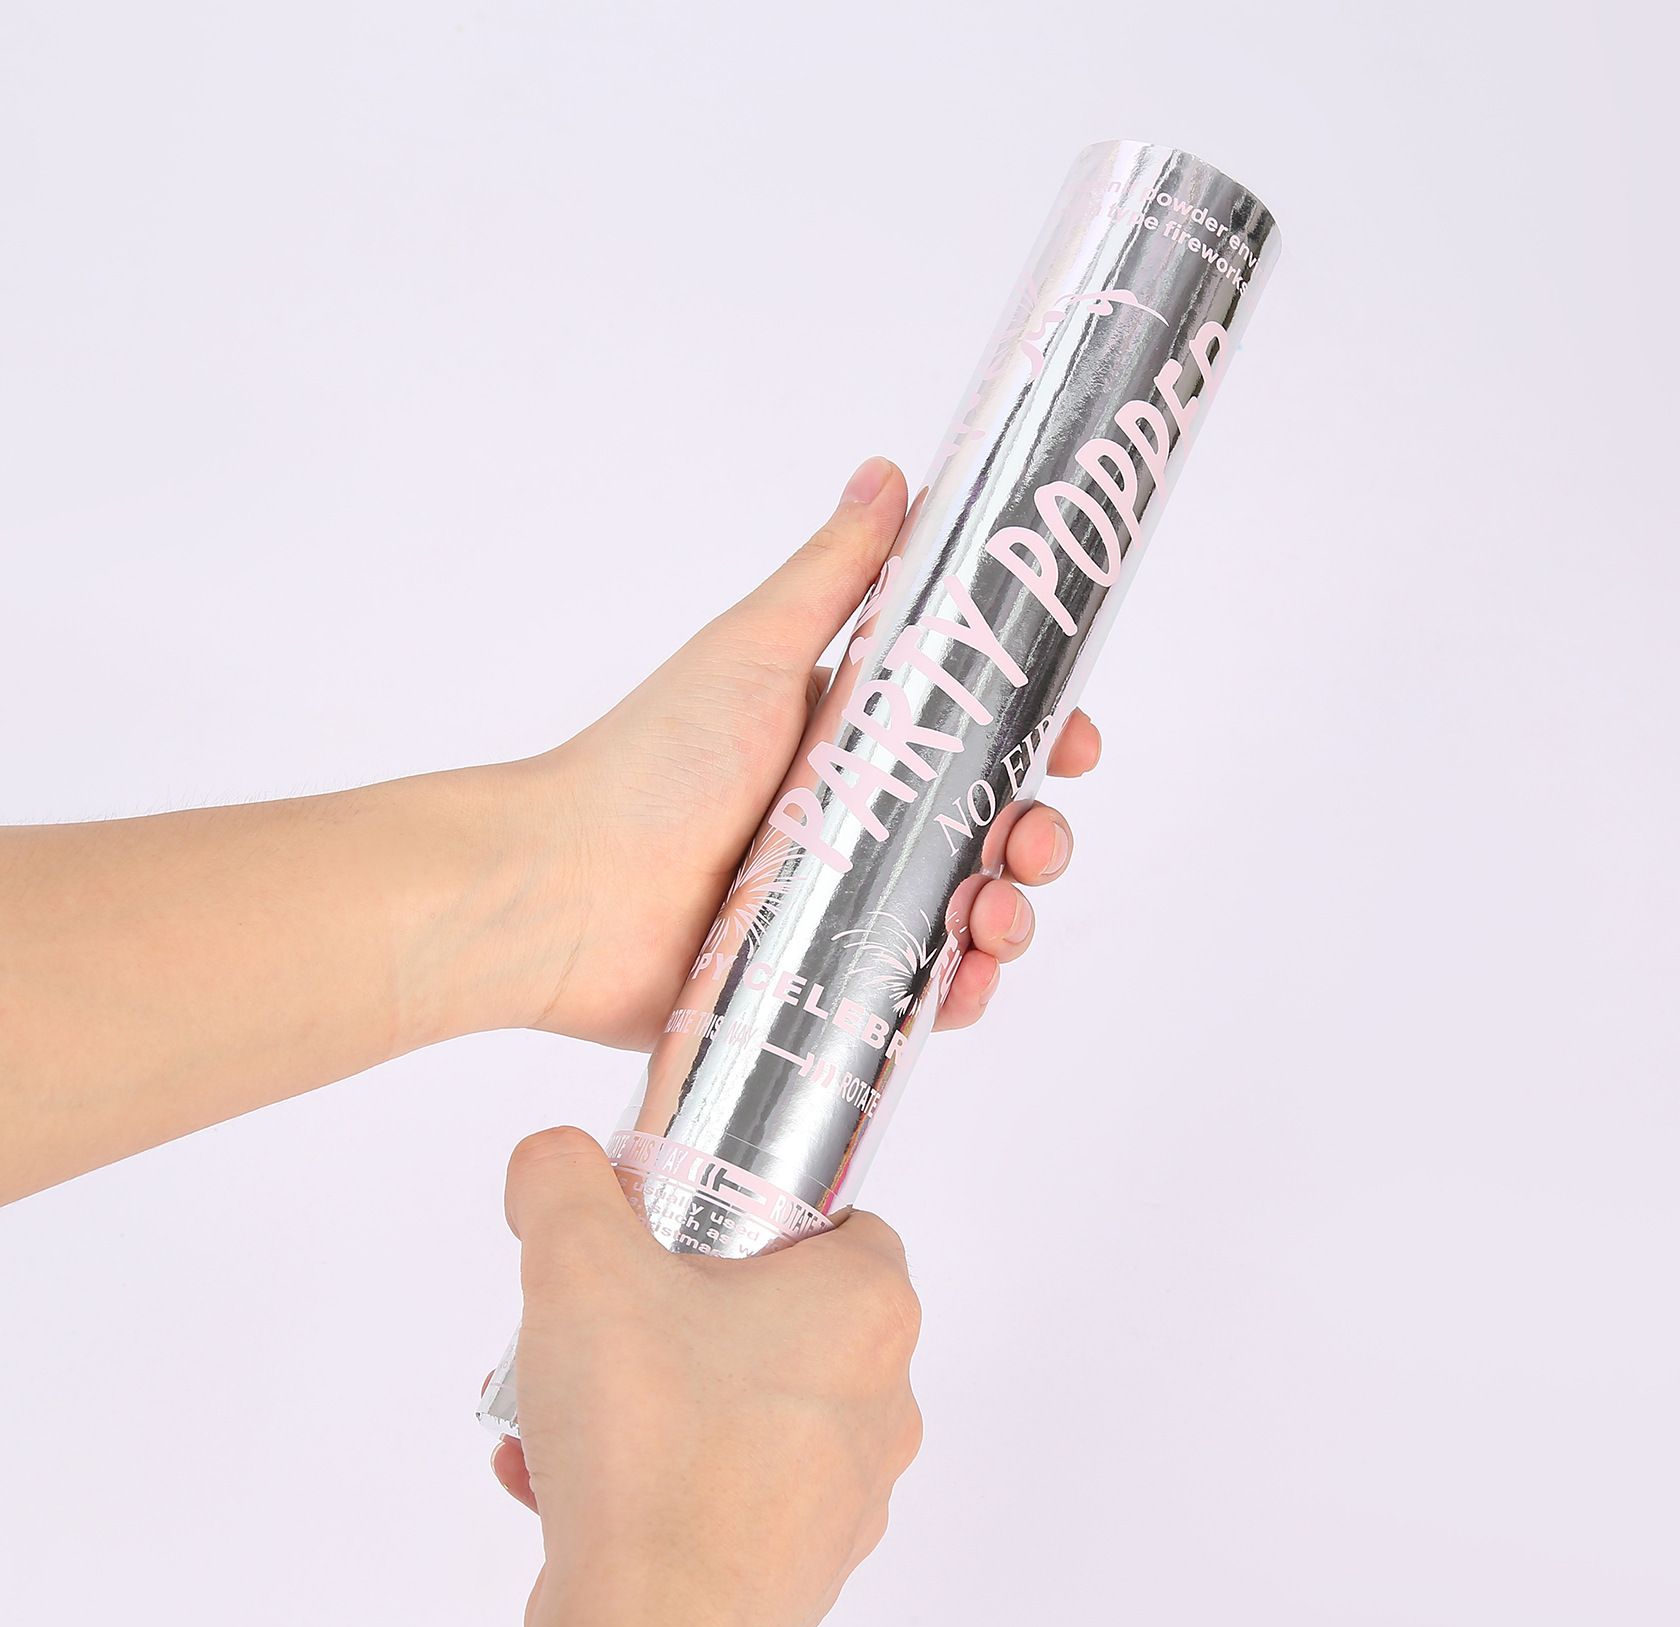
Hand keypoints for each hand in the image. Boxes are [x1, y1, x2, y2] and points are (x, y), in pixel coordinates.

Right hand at [491, 1127, 922, 1626]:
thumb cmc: (649, 1443)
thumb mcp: (580, 1260)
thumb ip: (560, 1178)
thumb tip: (552, 1160)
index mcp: (868, 1310)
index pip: (844, 1224)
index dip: (762, 1212)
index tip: (688, 1223)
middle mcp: (881, 1404)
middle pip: (782, 1318)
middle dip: (687, 1310)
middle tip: (615, 1313)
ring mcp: (846, 1496)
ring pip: (744, 1408)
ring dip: (657, 1396)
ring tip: (572, 1401)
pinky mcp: (798, 1566)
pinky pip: (723, 1491)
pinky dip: (655, 1474)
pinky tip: (566, 1477)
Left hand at [508, 457, 1101, 1048]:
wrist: (564, 892)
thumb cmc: (656, 761)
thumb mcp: (758, 650)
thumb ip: (835, 573)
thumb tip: (893, 470)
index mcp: (853, 740)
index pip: (977, 737)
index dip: (1039, 740)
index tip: (1077, 744)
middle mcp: (856, 821)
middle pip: (985, 830)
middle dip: (1035, 834)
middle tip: (1034, 841)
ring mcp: (841, 907)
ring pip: (963, 914)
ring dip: (1009, 916)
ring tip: (995, 917)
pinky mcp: (820, 983)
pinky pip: (912, 997)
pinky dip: (958, 996)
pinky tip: (968, 986)